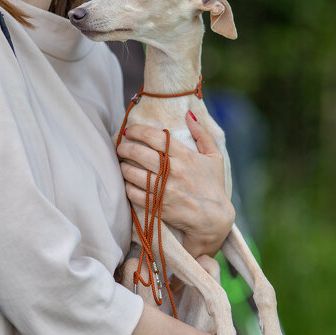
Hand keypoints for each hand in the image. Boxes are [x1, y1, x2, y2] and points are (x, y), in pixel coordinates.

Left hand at [117, 111, 234, 257]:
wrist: (213, 220)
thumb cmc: (214, 186)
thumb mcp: (215, 157)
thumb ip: (202, 134)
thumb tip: (189, 115)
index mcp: (184, 156)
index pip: (154, 137)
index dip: (137, 131)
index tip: (129, 131)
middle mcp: (172, 171)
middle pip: (138, 153)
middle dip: (124, 147)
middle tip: (120, 147)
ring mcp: (163, 190)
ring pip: (132, 173)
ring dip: (122, 166)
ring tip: (122, 163)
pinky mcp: (157, 206)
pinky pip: (133, 193)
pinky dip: (126, 185)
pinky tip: (128, 182)